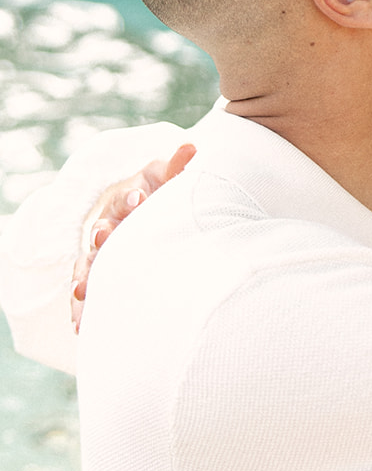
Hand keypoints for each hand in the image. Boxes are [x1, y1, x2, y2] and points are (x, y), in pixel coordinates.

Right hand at [71, 143, 195, 329]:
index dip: (132, 198)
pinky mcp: (99, 278)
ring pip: (89, 263)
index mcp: (130, 201)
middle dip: (104, 234)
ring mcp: (103, 253)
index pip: (127, 198)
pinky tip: (80, 324)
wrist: (160, 225)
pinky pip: (87, 291)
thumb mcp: (173, 187)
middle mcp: (111, 225)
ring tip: (83, 290)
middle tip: (104, 238)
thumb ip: (177, 171)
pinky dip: (83, 306)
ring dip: (86, 275)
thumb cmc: (167, 203)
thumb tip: (191, 147)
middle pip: (103, 229)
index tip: (139, 198)